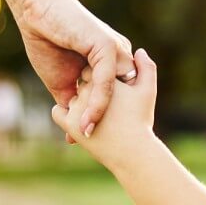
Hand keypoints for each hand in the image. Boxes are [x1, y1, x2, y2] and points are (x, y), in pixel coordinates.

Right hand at [3, 0, 135, 136]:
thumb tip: (73, 131)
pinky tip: (87, 120)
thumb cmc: (45, 40)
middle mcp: (118, 56)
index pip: (115, 96)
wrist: (35, 10)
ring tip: (89, 139)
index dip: (104, 118)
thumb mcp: (61, 80)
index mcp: (110, 62)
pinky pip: (106, 82)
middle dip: (108, 121)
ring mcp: (115, 50)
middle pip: (121, 98)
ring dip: (102, 116)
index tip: (90, 141)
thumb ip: (71, 101)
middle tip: (92, 144)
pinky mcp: (107, 46)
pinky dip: (98, 103)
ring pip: (115, 93)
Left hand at [51, 49, 157, 168]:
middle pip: (85, 84)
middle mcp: (90, 88)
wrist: (132, 152)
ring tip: (88, 116)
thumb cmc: (140, 121)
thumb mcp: (147, 92)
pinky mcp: (68, 122)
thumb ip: (147, 68)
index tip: (112, 93)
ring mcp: (77, 105)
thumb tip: (139, 51)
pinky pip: (58, 112)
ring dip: (78, 103)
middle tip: (100, 105)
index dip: (104, 80)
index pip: (98, 71)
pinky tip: (75, 119)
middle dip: (90, 90)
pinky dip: (64, 115)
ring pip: (73, 96)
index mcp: (108, 76)